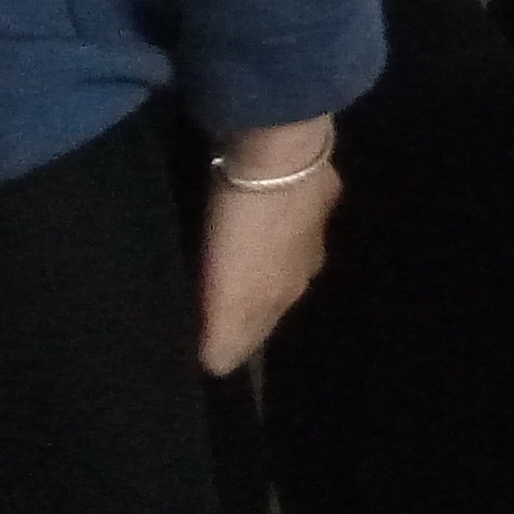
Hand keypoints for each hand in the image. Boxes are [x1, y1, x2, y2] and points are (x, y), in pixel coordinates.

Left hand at [196, 122, 338, 376]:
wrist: (281, 146)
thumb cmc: (248, 225)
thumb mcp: (234, 293)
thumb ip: (228, 335)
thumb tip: (216, 367)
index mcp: (287, 293)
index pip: (255, 336)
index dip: (228, 340)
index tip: (200, 339)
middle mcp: (307, 263)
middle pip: (271, 296)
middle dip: (246, 302)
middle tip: (207, 298)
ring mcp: (313, 218)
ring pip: (281, 254)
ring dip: (259, 258)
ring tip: (227, 253)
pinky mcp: (312, 179)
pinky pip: (285, 211)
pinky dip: (270, 217)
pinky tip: (251, 208)